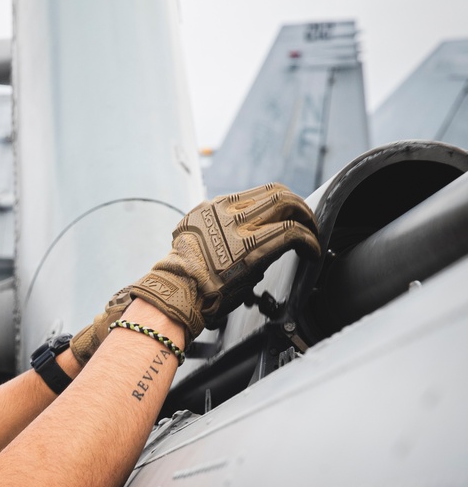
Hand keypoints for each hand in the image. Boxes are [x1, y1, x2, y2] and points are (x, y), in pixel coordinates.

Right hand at [70, 184, 320, 362]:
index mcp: (211, 209)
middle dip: (297, 206)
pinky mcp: (254, 248)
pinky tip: (311, 253)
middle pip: (276, 191)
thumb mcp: (194, 247)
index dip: (277, 203)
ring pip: (288, 204)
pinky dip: (308, 241)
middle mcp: (226, 211)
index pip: (254, 194)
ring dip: (307, 220)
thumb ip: (218, 240)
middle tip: (306, 223)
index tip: (285, 217)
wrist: (173, 295)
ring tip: (313, 236)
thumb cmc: (182, 283)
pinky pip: (292, 233)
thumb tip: (243, 249)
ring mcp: (241, 227)